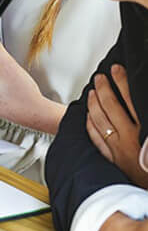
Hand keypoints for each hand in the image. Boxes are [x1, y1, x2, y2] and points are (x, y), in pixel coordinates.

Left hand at [86, 64, 147, 187]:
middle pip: (111, 106)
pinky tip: (88, 116)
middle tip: (100, 77)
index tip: (117, 69)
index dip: (122, 81)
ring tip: (92, 91)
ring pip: (99, 120)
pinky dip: (90, 125)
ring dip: (94, 103)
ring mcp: (119, 150)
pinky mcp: (113, 161)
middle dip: (103, 88)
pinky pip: (96, 139)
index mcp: (145, 131)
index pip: (130, 98)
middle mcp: (130, 138)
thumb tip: (142, 103)